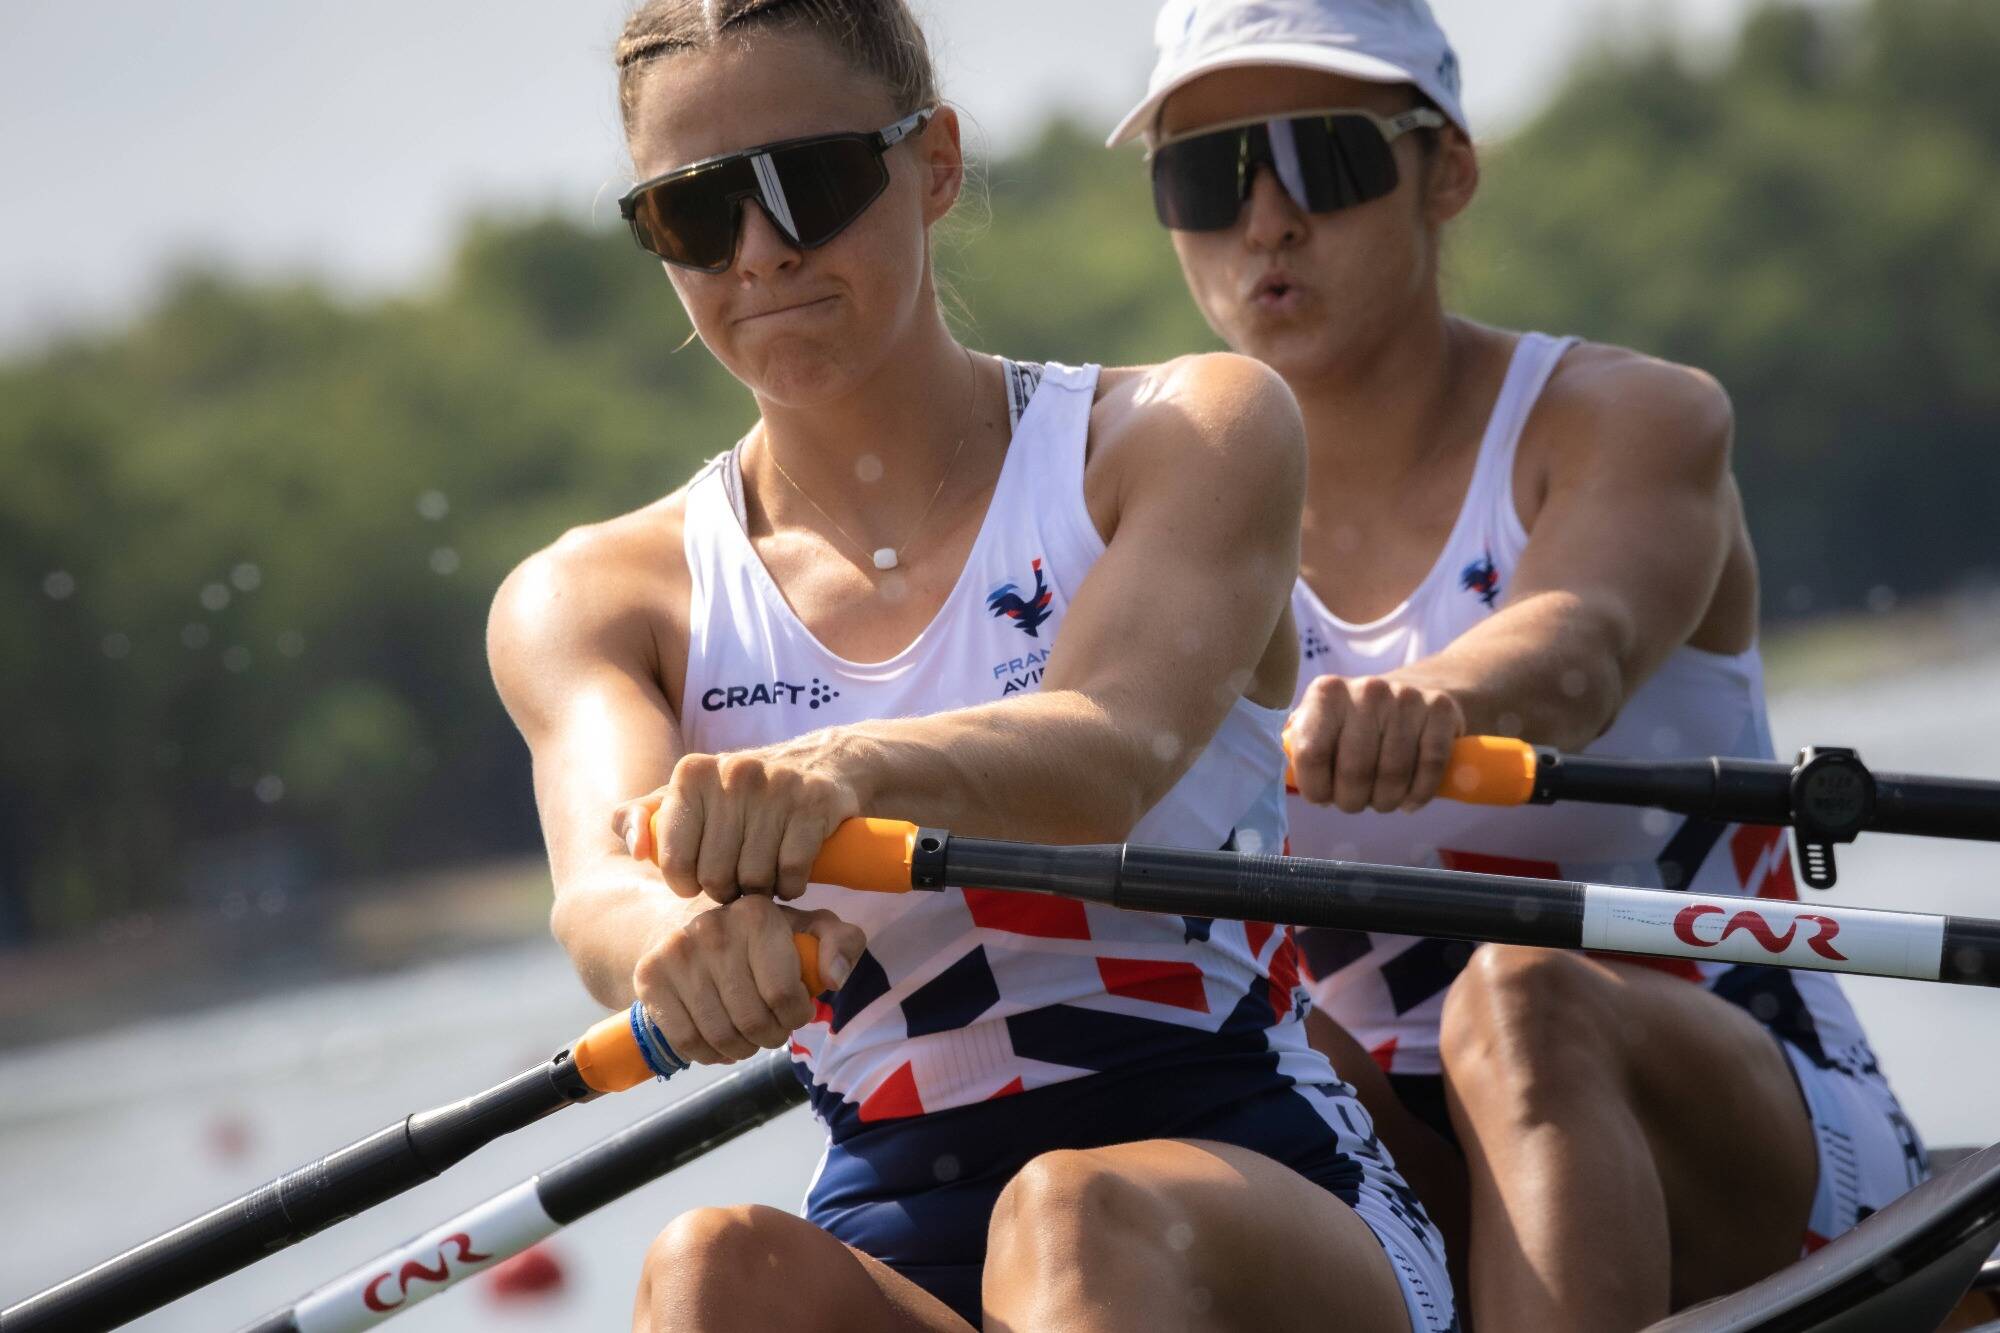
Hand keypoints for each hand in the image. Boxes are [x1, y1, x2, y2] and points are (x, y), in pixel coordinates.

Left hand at [612, 741, 862, 902]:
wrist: (823, 762)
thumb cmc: (742, 793)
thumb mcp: (688, 797)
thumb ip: (642, 818)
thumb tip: (635, 850)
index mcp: (692, 774)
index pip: (674, 861)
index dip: (686, 883)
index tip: (700, 879)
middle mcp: (732, 773)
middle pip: (716, 875)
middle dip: (726, 890)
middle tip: (736, 881)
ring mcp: (776, 785)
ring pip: (755, 878)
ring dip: (760, 890)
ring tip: (763, 877)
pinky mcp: (815, 801)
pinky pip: (792, 872)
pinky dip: (791, 886)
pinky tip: (790, 876)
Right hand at [631, 894, 865, 1064]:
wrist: (686, 926)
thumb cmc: (760, 937)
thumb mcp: (808, 930)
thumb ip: (841, 944)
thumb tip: (835, 977)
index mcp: (757, 913)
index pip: (783, 994)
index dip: (795, 1015)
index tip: (795, 1012)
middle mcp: (713, 928)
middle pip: (752, 1020)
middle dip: (771, 1035)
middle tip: (772, 1029)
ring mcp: (677, 952)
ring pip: (720, 1036)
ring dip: (742, 1049)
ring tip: (748, 1036)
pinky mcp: (650, 976)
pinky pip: (686, 1041)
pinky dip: (708, 1054)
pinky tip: (718, 1042)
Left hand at [1288, 674, 1464, 812]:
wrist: (1420, 689)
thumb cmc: (1361, 719)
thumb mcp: (1325, 722)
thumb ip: (1304, 745)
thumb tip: (1293, 778)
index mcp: (1328, 692)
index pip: (1312, 753)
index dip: (1316, 788)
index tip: (1323, 798)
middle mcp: (1367, 690)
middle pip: (1354, 771)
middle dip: (1352, 801)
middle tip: (1356, 803)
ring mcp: (1406, 698)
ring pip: (1393, 774)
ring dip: (1385, 801)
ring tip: (1382, 801)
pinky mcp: (1441, 710)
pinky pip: (1430, 767)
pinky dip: (1419, 794)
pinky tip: (1409, 800)